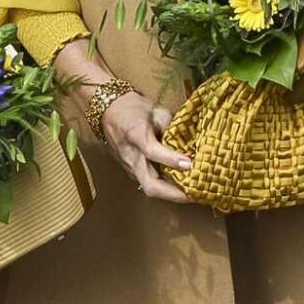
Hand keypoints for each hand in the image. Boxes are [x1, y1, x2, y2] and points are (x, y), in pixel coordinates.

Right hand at [51, 40, 192, 203]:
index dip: (172, 159)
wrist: (108, 110)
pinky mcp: (130, 170)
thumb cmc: (134, 108)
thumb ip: (172, 128)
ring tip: (192, 191)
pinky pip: (148, 182)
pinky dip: (164, 187)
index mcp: (135, 135)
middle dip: (174, 194)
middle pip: (151, 185)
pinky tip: (179, 185)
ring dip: (171, 193)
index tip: (190, 164)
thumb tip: (191, 144)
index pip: (152, 152)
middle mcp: (131, 156)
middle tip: (195, 193)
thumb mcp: (157, 111)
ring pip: (150, 187)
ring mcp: (129, 166)